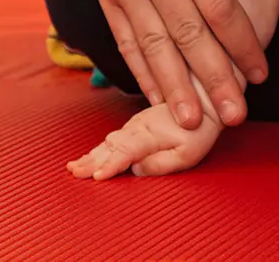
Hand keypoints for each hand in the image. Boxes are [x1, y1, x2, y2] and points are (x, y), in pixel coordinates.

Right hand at [67, 101, 221, 179]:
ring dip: (92, 154)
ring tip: (74, 167)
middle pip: (112, 146)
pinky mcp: (136, 124)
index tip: (97, 176)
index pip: (127, 151)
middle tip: (74, 173)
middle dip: (92, 161)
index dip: (111, 165)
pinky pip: (114, 137)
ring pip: (110, 141)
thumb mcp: (189, 153)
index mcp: (152, 133)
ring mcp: (137, 123)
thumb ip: (162, 163)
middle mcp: (140, 126)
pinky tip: (88, 157)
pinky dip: (99, 148)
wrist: (205, 102)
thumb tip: (136, 169)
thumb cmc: (199, 132)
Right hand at [85, 0, 266, 130]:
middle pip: (188, 34)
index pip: (220, 8)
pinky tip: (157, 97)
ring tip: (191, 122)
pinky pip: (127, 39)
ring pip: (154, 44)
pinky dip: (142, 71)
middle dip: (213, 79)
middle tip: (234, 114)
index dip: (241, 45)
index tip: (259, 75)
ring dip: (174, 87)